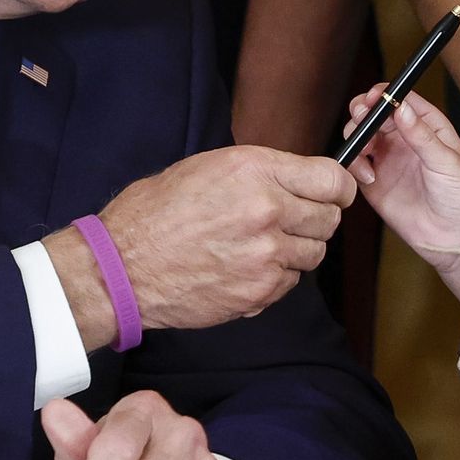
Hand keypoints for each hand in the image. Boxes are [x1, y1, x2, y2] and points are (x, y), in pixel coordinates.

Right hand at [100, 145, 352, 330]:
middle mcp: (267, 209)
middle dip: (316, 220)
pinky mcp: (259, 290)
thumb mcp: (208, 168)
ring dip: (296, 250)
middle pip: (329, 219)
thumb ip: (261, 173)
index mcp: (254, 170)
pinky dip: (275, 277)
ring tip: (258, 246)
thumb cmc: (155, 213)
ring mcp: (266, 254)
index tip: (332, 194)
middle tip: (290, 221)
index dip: (337, 188)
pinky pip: (290, 282)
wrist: (122, 267)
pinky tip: (244, 268)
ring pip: (314, 254)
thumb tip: (301, 181)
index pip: (332, 179)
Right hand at [342, 85, 459, 273]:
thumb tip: (402, 108)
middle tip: (362, 119)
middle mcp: (404, 138)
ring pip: (361, 135)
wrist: (456, 238)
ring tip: (367, 150)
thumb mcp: (447, 161)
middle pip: (374, 114)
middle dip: (363, 112)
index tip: (373, 97)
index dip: (384, 94)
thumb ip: (421, 134)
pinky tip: (368, 174)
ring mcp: (387, 159)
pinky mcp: (374, 182)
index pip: (400, 99)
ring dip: (357, 136)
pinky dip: (353, 163)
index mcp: (427, 126)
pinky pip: (355, 164)